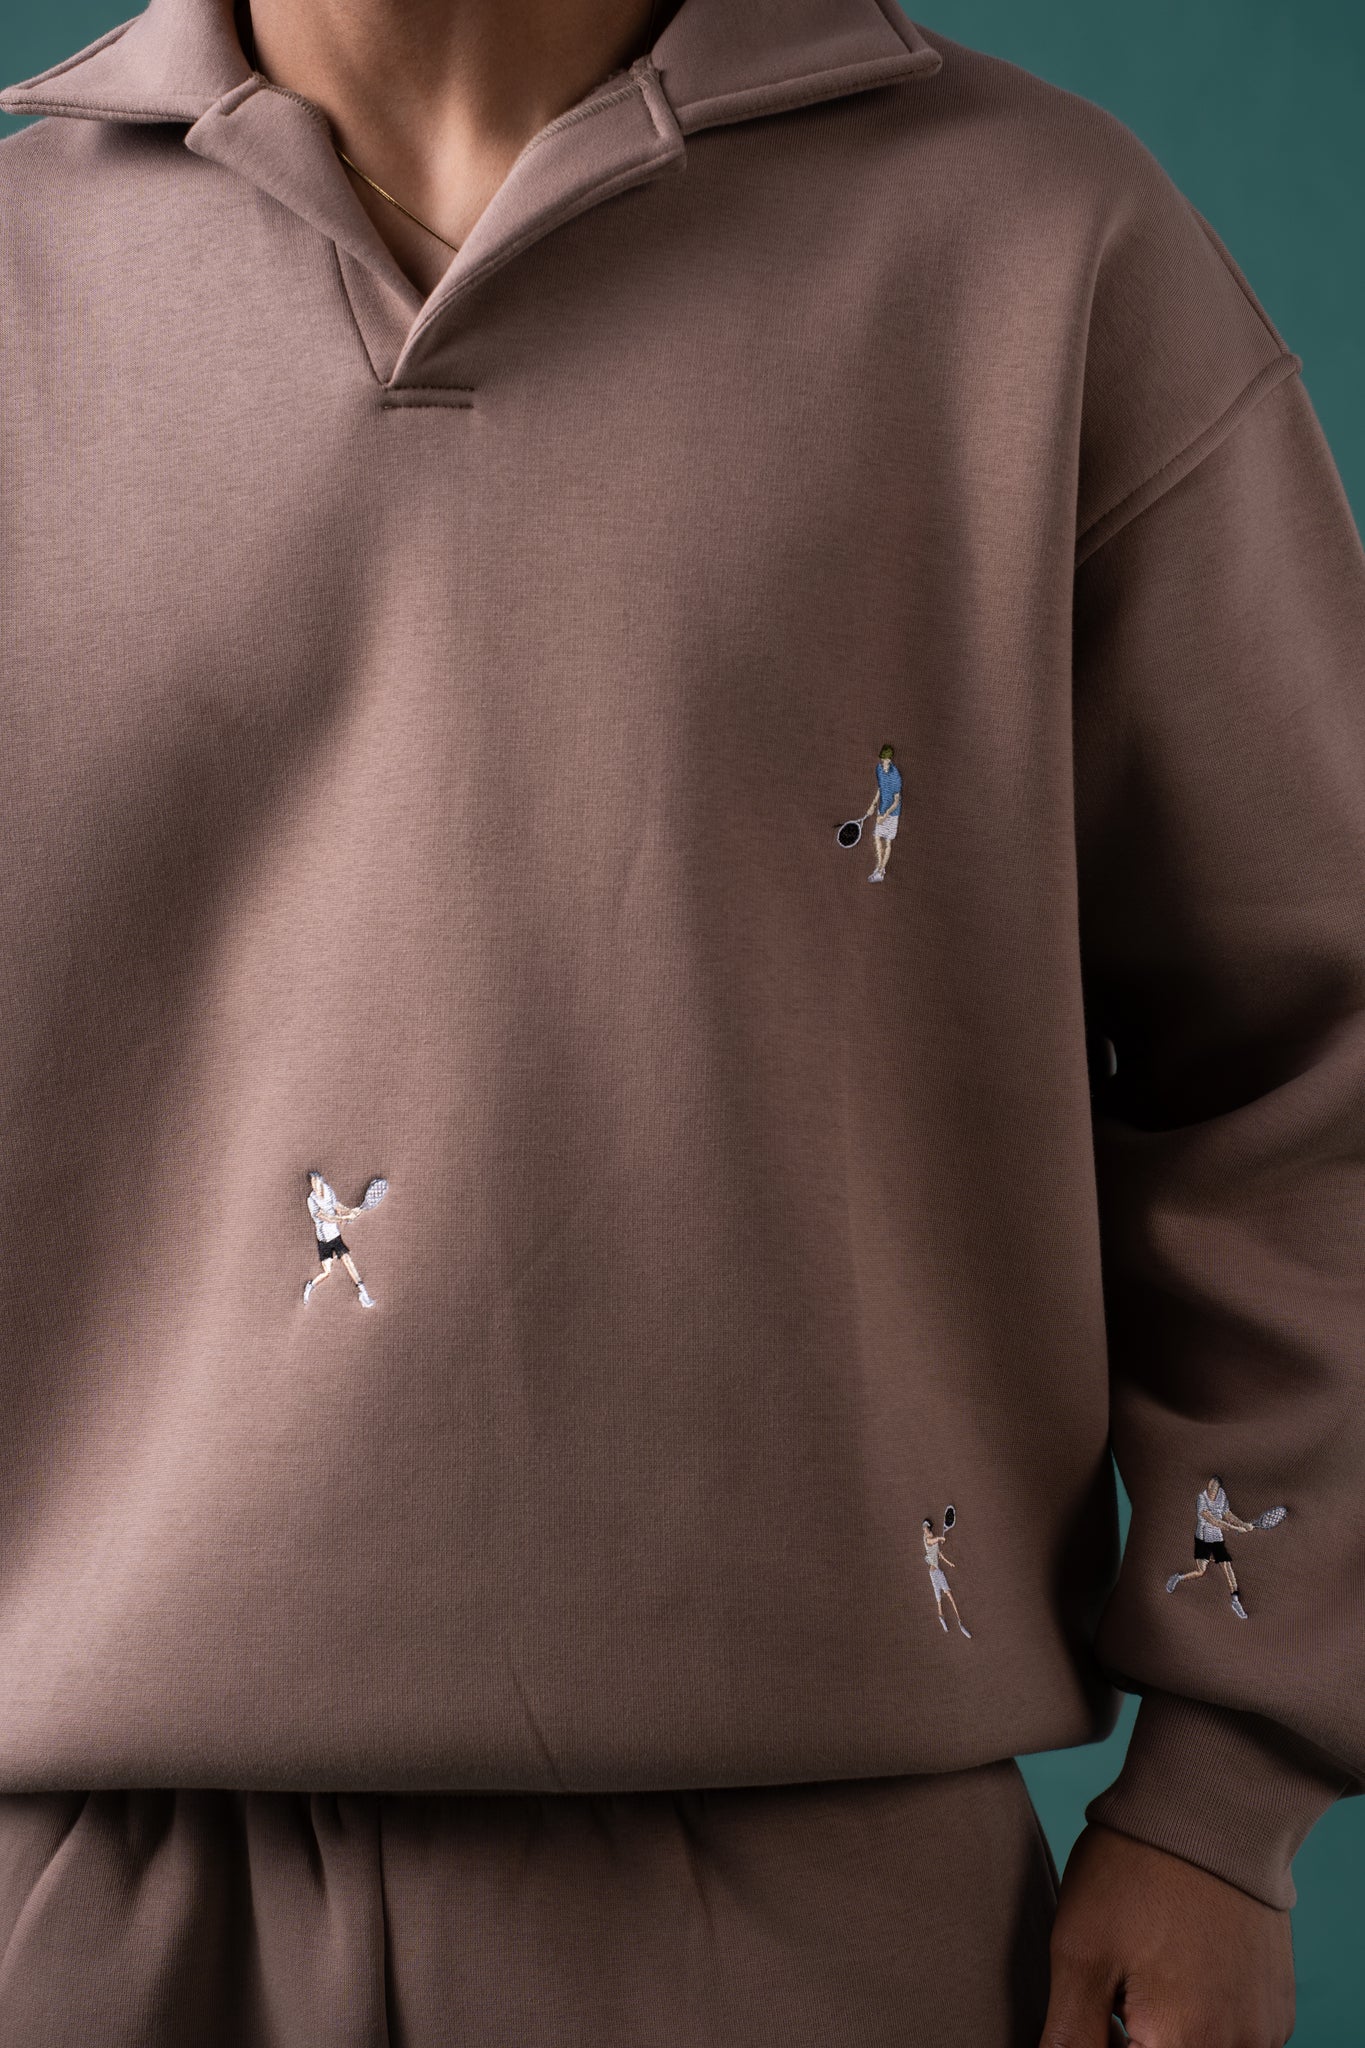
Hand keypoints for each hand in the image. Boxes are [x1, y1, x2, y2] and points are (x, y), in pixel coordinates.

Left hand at [1039, 1822, 1294, 2046]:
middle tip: (1114, 1983)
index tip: (1091, 2007)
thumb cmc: (1136, 1871)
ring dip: (1164, 2030)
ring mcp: (1263, 2032)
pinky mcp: (1277, 2009)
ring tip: (1145, 1964)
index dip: (1099, 2040)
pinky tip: (1178, 1961)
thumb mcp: (1080, 1951)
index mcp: (1181, 2046)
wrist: (1210, 1806)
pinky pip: (1232, 2036)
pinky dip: (1199, 2015)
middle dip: (1132, 2036)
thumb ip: (1071, 2035)